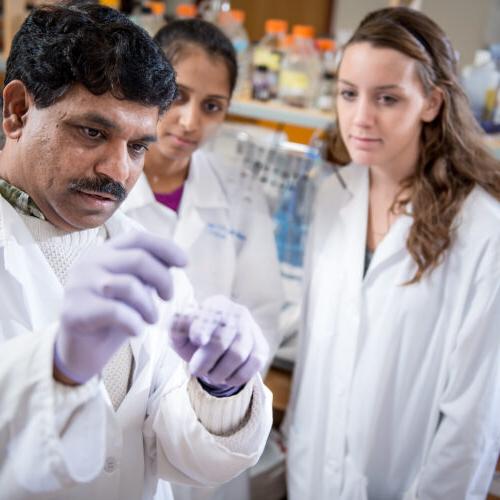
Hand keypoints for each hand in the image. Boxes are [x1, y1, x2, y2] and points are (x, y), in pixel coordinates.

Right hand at [54, 230, 186, 383]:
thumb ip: (148, 272)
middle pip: (139, 258)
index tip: (186, 262)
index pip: (138, 238)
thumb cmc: (112, 317)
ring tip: (152, 319)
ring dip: (149, 306)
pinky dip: (135, 323)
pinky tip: (137, 331)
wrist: (79, 351)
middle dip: (164, 279)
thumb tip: (177, 257)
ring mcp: (79, 285)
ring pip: (130, 285)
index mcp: (102, 252)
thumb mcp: (134, 289)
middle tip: (169, 297)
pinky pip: (117, 312)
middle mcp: (88, 262)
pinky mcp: (74, 311)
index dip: (165, 247)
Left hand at [169, 295, 269, 388]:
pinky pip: (254, 364)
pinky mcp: (262, 346)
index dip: (203, 328)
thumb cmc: (196, 339)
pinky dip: (237, 376)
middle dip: (205, 361)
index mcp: (215, 305)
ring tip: (211, 375)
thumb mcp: (181, 334)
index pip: (210, 316)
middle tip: (196, 370)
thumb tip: (176, 322)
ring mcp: (252, 329)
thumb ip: (175, 328)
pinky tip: (227, 377)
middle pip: (221, 340)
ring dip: (220, 372)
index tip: (197, 340)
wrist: (219, 347)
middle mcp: (237, 313)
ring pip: (238, 355)